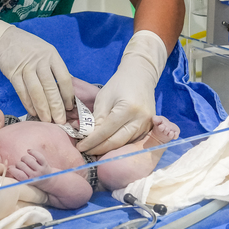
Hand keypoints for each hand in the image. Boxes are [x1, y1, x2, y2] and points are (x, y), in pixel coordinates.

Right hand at [0, 14, 73, 123]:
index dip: (68, 95)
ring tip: (47, 121)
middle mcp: (40, 61)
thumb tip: (66, 90)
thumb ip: (54, 68)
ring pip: (36, 92)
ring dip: (42, 109)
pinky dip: (28, 104)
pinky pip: (22, 92)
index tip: (70, 107)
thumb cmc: (27, 47)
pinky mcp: (12, 73)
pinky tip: (33, 112)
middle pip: (50, 88)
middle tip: (60, 121)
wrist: (2, 38)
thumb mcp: (45, 51)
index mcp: (52, 55)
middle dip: (56, 107)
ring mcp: (25, 67)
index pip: (64, 78)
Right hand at [0, 158, 45, 228]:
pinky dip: (1, 212)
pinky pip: (0, 217)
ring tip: (14, 200)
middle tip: (36, 196)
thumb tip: (4, 172)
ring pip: (14, 211)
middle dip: (33, 200)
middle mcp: (9, 207)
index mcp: (11, 190)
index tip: (48, 188)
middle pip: (27, 204)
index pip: (34, 190)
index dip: (42, 188)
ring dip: (18, 206)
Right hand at [8, 149, 53, 181]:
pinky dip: (32, 151)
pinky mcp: (45, 164)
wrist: (47, 180)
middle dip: (18, 164)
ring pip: (28, 159)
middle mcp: (34, 176)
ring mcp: (40, 170)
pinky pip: (38, 155)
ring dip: (23, 158)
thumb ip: (16, 174)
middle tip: (20, 166)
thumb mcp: (23, 179)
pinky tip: (28, 151)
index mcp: (28, 181)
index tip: (10, 168)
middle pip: (21, 165)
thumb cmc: (31, 178)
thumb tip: (9, 168)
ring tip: (24, 160)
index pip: (19, 175)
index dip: (12, 170)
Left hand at [77, 30, 167, 155]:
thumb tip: (88, 136)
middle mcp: (140, 120)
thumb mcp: (104, 98)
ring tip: (93, 150)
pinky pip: (131, 141)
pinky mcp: (148, 128)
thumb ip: (97, 118)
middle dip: (99, 149)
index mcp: (128, 109)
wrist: (141, 76)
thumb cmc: (120, 84)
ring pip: (124, 144)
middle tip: (85, 151)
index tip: (79, 147)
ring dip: (107, 149)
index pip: (106, 131)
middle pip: (117, 142)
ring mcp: (147, 125)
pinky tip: (106, 146)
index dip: (92, 141)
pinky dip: (117, 145)